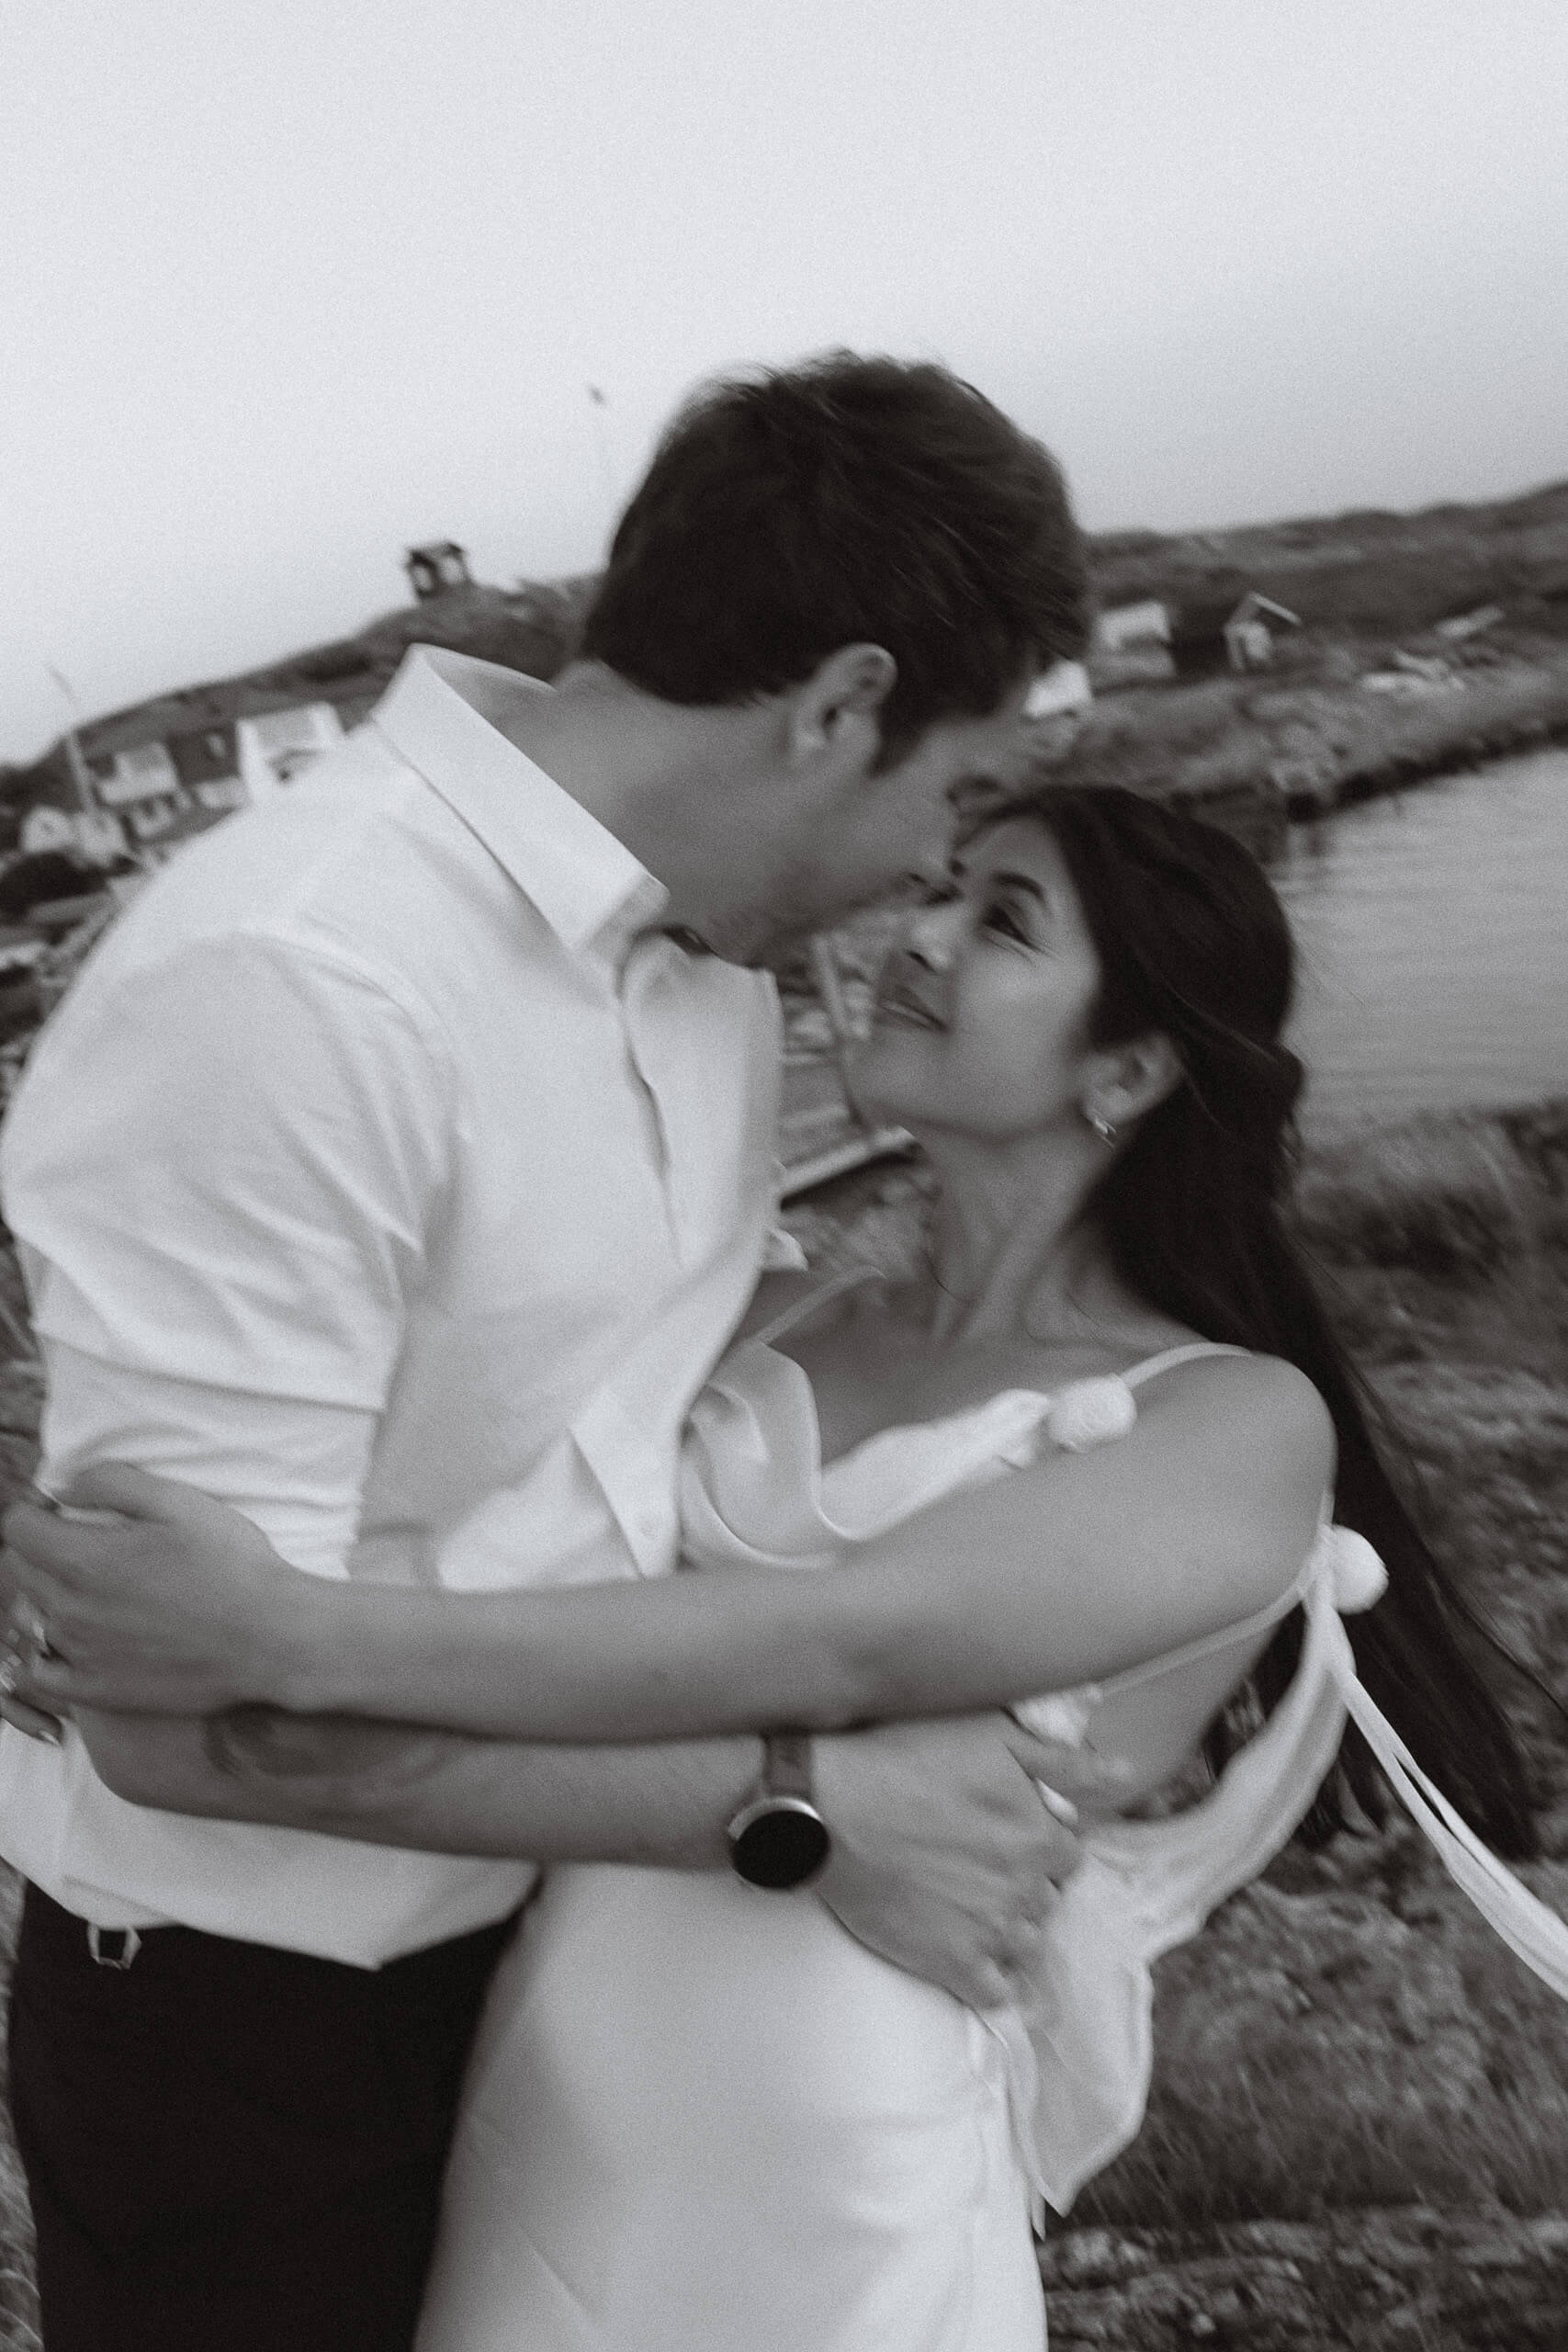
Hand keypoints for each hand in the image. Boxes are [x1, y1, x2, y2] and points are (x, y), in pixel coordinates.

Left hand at [0, 1464, 308, 1716]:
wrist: (270, 1637)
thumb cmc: (231, 1564)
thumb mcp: (178, 1501)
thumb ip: (110, 1483)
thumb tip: (63, 1488)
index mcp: (84, 1559)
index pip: (17, 1528)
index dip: (37, 1510)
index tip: (65, 1510)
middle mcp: (71, 1609)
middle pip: (20, 1569)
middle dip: (41, 1547)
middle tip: (85, 1542)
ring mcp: (81, 1654)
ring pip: (31, 1615)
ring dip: (48, 1594)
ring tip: (90, 1587)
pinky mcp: (98, 1689)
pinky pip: (42, 1672)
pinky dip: (45, 1651)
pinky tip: (74, 1637)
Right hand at [812, 1709, 1090, 2011]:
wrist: (828, 1808)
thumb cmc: (905, 1758)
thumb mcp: (992, 1737)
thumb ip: (1064, 1761)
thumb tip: (1122, 1773)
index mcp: (1040, 1834)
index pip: (1070, 1853)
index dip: (1040, 1841)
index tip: (1006, 1833)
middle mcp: (1024, 1888)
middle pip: (1048, 1899)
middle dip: (1025, 1884)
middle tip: (979, 1865)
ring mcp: (989, 1931)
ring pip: (1026, 1945)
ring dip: (1008, 1928)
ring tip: (968, 1904)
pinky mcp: (950, 1964)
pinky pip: (995, 1991)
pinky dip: (989, 1978)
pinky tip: (970, 1956)